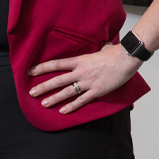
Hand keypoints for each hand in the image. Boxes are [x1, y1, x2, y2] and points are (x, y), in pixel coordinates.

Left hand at [28, 43, 142, 113]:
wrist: (127, 58)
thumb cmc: (116, 53)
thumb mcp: (103, 49)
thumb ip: (98, 50)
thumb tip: (103, 46)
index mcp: (80, 60)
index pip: (57, 64)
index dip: (42, 68)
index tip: (31, 72)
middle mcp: (81, 72)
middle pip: (58, 80)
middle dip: (43, 87)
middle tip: (31, 93)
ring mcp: (88, 82)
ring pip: (67, 92)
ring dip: (54, 98)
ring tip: (44, 104)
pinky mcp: (97, 91)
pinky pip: (81, 100)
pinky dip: (71, 106)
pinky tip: (63, 111)